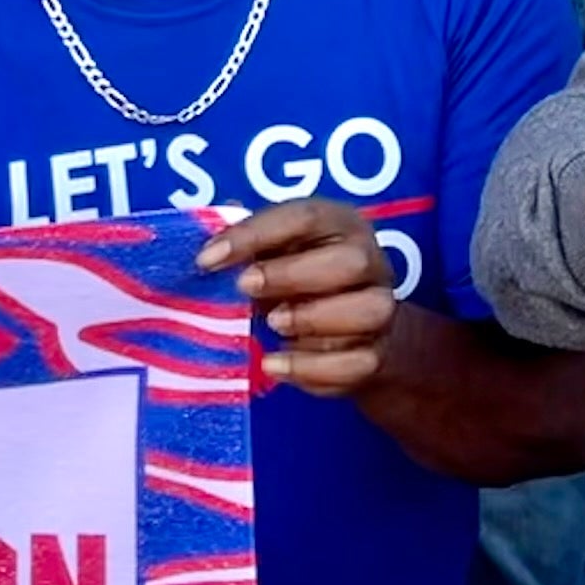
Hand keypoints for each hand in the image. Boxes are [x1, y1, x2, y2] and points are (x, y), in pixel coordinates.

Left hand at [196, 199, 402, 394]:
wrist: (358, 331)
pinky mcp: (376, 353)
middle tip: (245, 288)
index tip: (207, 259)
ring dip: (315, 319)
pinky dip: (313, 368)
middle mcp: (368, 261)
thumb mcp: (277, 254)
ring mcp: (380, 307)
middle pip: (351, 260)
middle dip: (293, 274)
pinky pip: (357, 363)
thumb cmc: (303, 279)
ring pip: (370, 310)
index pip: (305, 216)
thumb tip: (203, 240)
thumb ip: (248, 245)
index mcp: (339, 225)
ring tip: (273, 326)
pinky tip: (275, 365)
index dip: (255, 233)